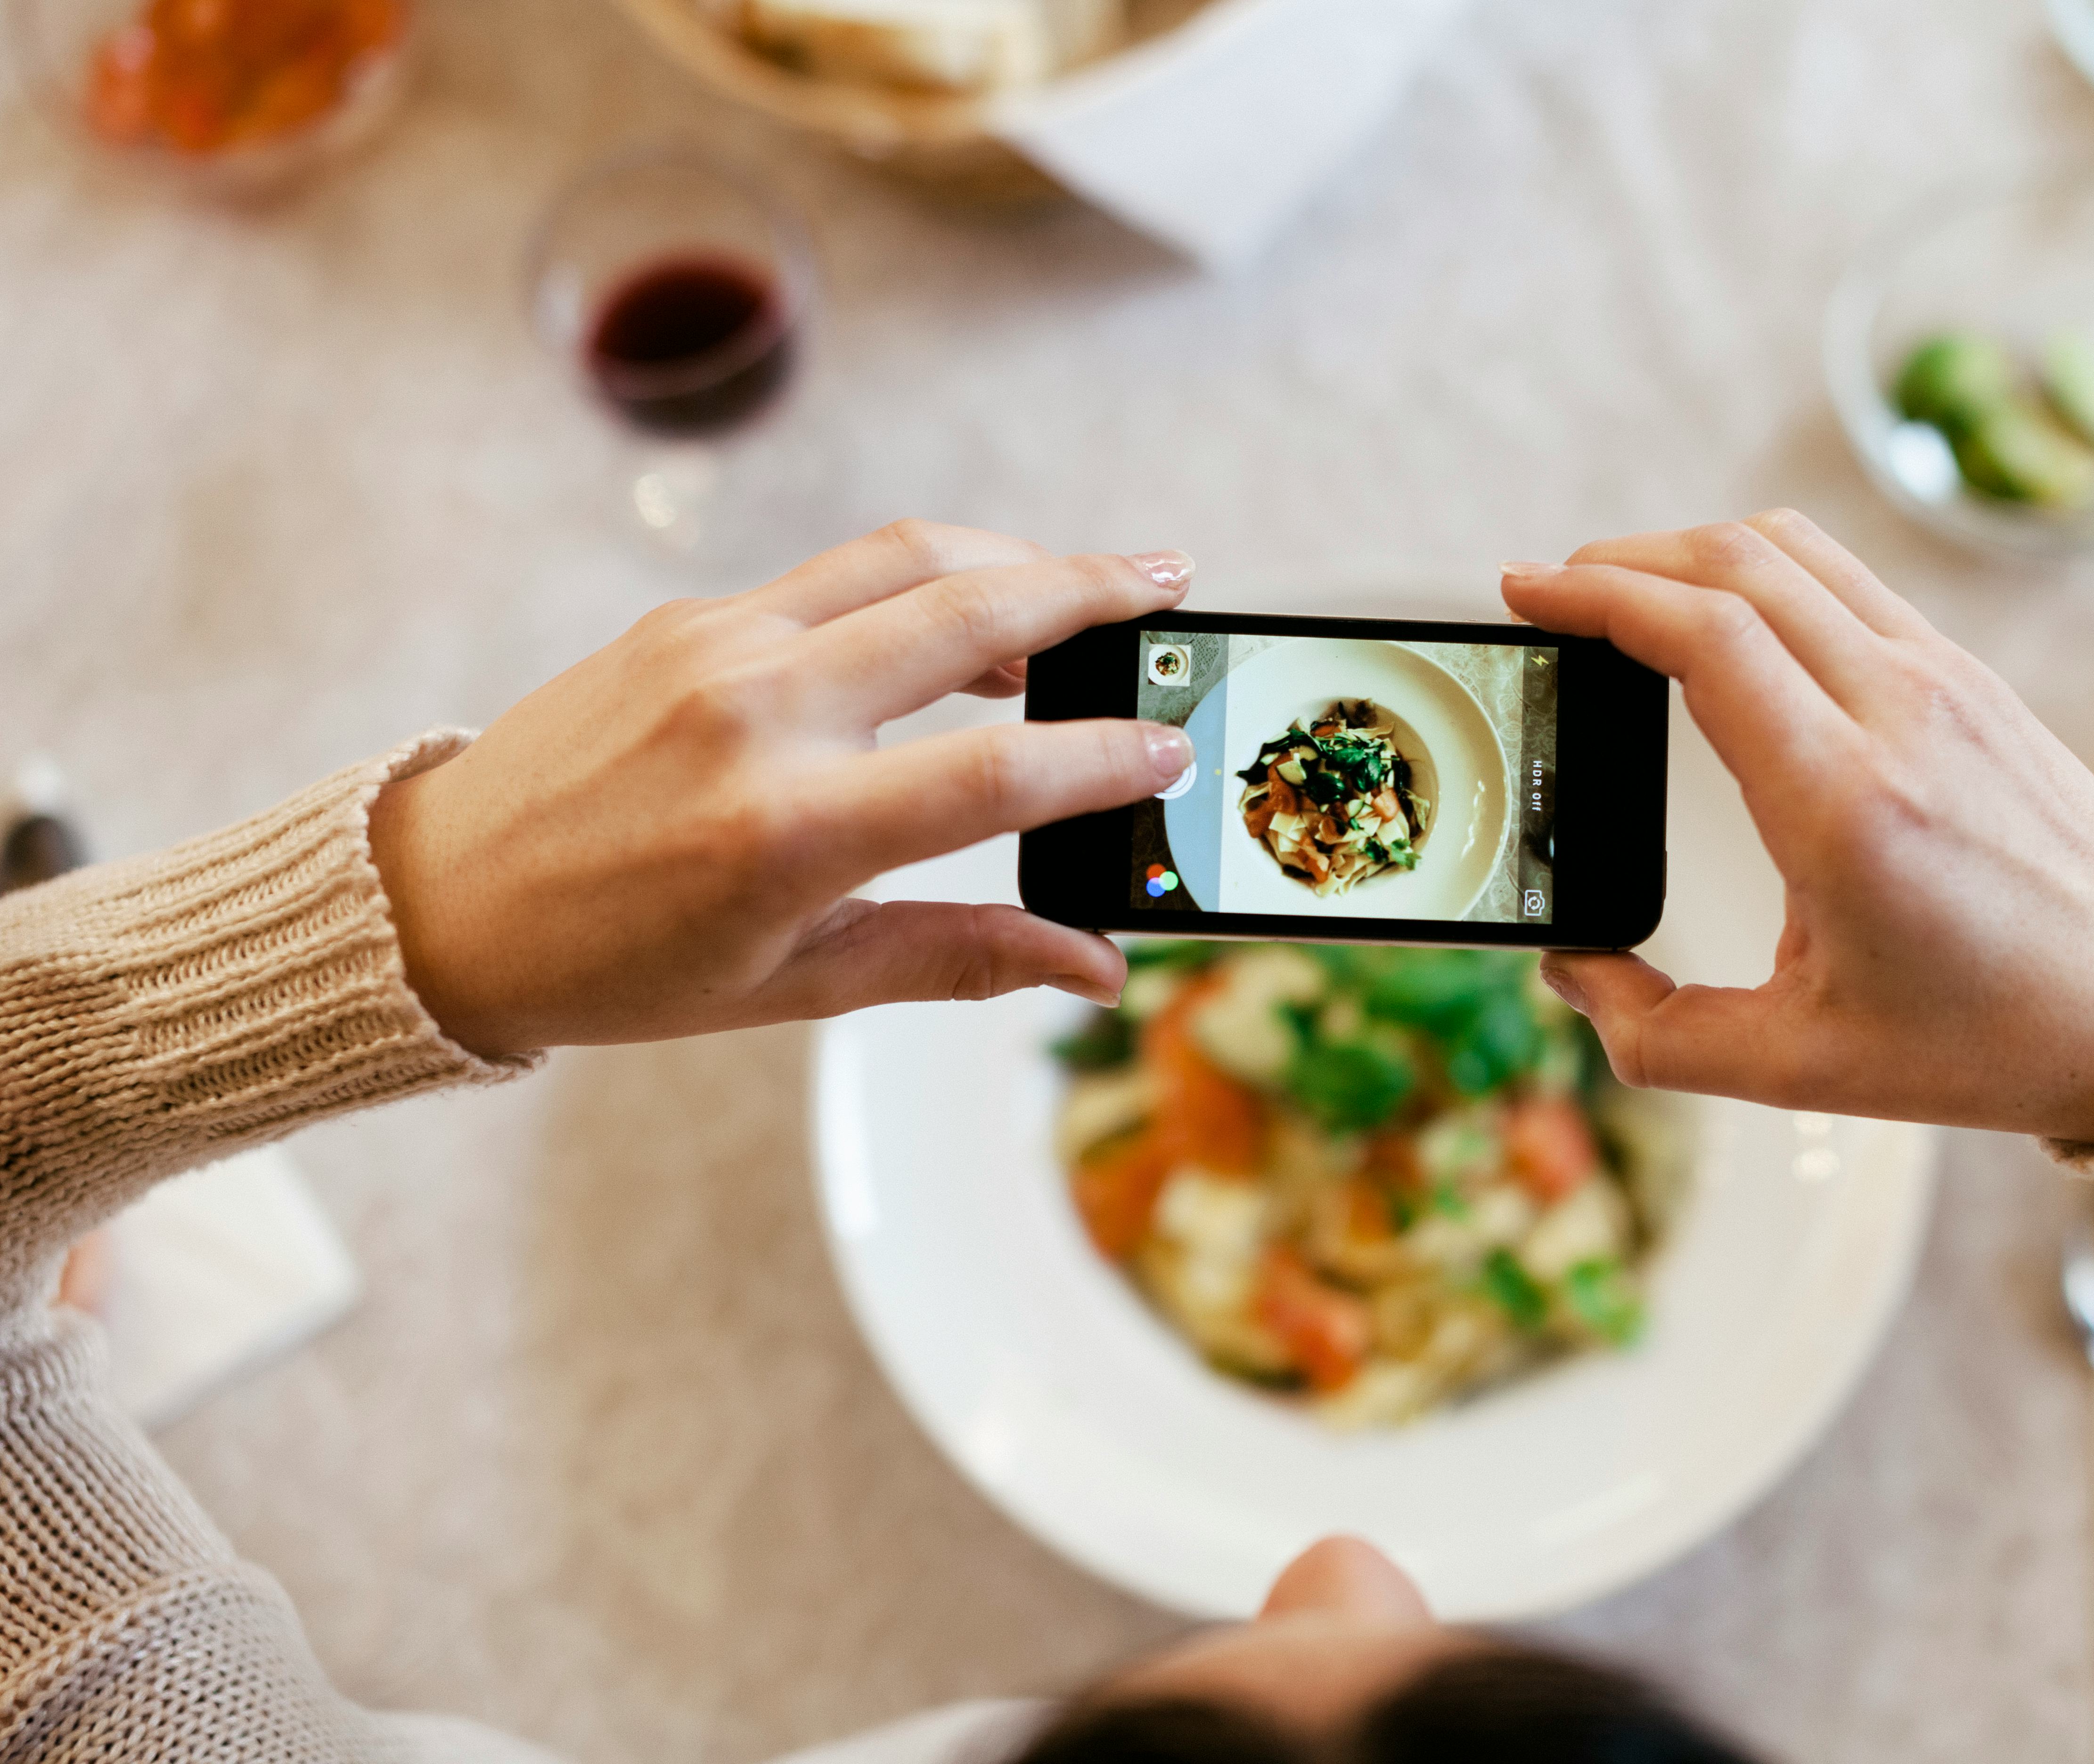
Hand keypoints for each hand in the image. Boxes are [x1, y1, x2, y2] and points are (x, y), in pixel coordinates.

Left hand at [367, 521, 1195, 1057]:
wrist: (440, 900)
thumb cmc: (617, 965)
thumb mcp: (796, 986)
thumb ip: (959, 959)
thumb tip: (1097, 967)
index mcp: (788, 832)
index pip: (995, 773)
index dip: (1103, 759)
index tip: (1172, 750)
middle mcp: (758, 716)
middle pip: (971, 611)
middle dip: (1094, 589)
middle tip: (1174, 584)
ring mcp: (717, 648)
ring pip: (907, 558)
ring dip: (1016, 559)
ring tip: (1089, 585)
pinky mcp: (688, 617)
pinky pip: (834, 574)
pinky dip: (920, 581)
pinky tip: (963, 622)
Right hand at [1502, 513, 2093, 1146]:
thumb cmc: (1988, 1040)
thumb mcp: (1800, 1068)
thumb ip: (1659, 1035)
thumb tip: (1573, 972)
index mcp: (1846, 803)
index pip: (1705, 634)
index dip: (1597, 596)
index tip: (1524, 594)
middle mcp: (1899, 714)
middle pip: (1734, 564)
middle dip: (1620, 562)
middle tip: (1548, 592)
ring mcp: (1944, 680)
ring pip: (1792, 550)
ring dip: (1689, 552)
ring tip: (1621, 593)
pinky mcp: (1969, 677)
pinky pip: (1844, 579)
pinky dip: (1759, 569)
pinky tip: (1720, 616)